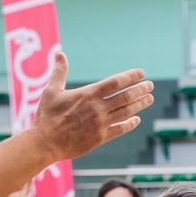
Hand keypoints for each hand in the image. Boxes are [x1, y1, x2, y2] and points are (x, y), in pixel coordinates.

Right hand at [30, 54, 154, 162]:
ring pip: (126, 112)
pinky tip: (136, 120)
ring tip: (149, 99)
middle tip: (150, 85)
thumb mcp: (51, 90)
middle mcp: (98, 108)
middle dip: (140, 90)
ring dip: (140, 105)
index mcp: (88, 94)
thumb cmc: (46, 116)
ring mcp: (101, 124)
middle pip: (126, 97)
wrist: (45, 142)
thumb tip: (60, 53)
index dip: (130, 77)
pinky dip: (130, 124)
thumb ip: (60, 72)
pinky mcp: (100, 139)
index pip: (115, 82)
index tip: (141, 73)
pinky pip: (120, 130)